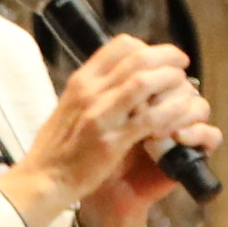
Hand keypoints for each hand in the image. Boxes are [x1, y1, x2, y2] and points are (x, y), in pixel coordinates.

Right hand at [0, 32, 217, 226]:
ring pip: (146, 82)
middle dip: (169, 58)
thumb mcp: (68, 107)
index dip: (147, 47)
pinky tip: (180, 114)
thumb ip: (93, 91)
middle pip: (139, 57)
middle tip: (181, 66)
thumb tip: (118, 77)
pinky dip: (171, 112)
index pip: (121, 45)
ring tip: (184, 87)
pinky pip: (151, 118)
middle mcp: (90, 92)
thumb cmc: (56, 148)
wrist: (43, 181)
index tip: (160, 59)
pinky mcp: (113, 141)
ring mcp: (101, 115)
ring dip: (172, 81)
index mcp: (80, 82)